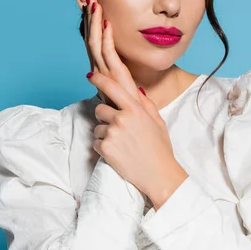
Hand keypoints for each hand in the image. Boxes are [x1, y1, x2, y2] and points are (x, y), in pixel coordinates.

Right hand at [82, 0, 141, 106]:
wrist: (134, 123)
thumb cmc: (130, 107)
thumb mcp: (126, 88)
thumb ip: (124, 78)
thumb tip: (131, 72)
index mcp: (101, 70)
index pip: (93, 42)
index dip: (91, 23)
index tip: (92, 6)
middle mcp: (98, 69)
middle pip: (90, 38)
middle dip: (90, 17)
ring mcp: (105, 72)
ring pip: (96, 42)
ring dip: (95, 22)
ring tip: (95, 4)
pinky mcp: (114, 75)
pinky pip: (108, 52)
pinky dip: (107, 37)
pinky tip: (107, 23)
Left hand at [87, 70, 187, 206]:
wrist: (159, 174)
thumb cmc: (160, 148)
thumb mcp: (157, 121)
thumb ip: (145, 104)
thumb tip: (137, 90)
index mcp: (135, 109)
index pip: (112, 88)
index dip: (99, 79)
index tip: (90, 75)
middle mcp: (122, 119)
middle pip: (99, 109)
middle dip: (104, 117)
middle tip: (117, 128)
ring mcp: (112, 133)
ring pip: (97, 128)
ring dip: (104, 135)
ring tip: (121, 145)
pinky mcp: (105, 148)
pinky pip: (95, 143)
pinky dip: (103, 148)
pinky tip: (117, 153)